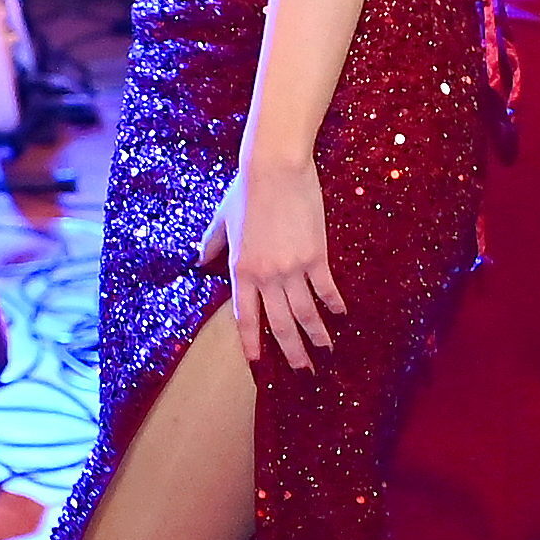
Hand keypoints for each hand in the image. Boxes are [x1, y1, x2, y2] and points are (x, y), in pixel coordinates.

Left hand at [206, 154, 343, 366]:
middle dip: (291, 351)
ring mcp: (292, 268)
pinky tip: (341, 315)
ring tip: (325, 350)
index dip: (251, 341)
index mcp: (241, 269)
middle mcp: (266, 276)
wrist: (275, 168)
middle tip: (302, 371)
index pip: (245, 316)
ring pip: (305, 312)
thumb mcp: (222, 219)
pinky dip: (333, 304)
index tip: (258, 362)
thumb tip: (199, 261)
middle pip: (279, 324)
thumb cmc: (246, 189)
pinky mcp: (316, 255)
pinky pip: (326, 288)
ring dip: (316, 334)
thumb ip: (212, 244)